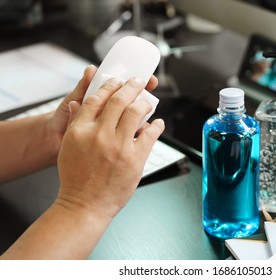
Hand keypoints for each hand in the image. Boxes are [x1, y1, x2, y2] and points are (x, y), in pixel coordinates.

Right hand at [55, 76, 164, 219]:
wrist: (84, 204)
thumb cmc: (76, 178)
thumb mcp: (67, 147)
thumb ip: (74, 123)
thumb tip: (78, 104)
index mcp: (80, 130)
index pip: (96, 98)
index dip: (109, 86)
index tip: (117, 81)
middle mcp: (99, 134)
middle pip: (119, 100)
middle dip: (131, 86)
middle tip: (137, 82)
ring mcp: (118, 146)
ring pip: (136, 112)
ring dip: (144, 103)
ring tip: (148, 102)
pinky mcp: (134, 159)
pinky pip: (150, 134)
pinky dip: (156, 126)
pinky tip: (158, 123)